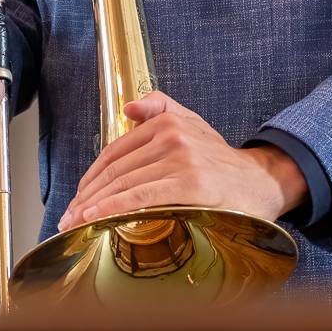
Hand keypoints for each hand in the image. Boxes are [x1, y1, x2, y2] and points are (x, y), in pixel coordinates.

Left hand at [57, 93, 306, 231]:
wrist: (263, 182)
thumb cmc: (223, 161)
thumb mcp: (193, 123)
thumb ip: (161, 106)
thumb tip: (129, 107)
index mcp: (165, 122)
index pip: (115, 152)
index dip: (91, 177)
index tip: (76, 199)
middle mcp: (170, 135)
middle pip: (115, 169)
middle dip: (86, 196)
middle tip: (67, 218)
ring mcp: (180, 158)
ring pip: (125, 183)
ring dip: (94, 206)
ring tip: (76, 224)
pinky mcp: (190, 182)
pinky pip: (143, 196)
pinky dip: (115, 207)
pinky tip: (96, 217)